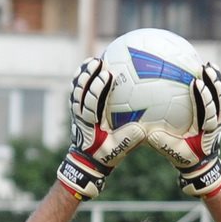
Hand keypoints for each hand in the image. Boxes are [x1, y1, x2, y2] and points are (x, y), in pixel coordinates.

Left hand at [57, 57, 145, 199]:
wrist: (88, 161)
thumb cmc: (104, 155)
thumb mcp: (118, 150)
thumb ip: (129, 139)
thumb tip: (144, 128)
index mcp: (88, 124)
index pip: (90, 102)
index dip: (97, 87)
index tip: (107, 74)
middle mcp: (79, 115)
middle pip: (79, 92)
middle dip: (87, 75)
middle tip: (98, 61)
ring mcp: (76, 112)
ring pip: (75, 89)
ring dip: (83, 74)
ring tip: (93, 60)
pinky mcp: (77, 110)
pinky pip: (77, 91)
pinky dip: (83, 79)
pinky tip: (93, 69)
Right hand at [147, 63, 220, 196]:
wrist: (200, 163)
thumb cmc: (185, 157)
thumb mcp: (172, 152)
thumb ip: (161, 142)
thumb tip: (145, 132)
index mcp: (208, 132)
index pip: (209, 111)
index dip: (204, 97)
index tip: (196, 83)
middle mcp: (217, 123)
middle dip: (214, 84)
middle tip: (205, 68)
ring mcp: (219, 118)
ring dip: (218, 81)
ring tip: (209, 65)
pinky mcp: (218, 115)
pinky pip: (220, 97)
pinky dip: (216, 84)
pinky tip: (209, 72)